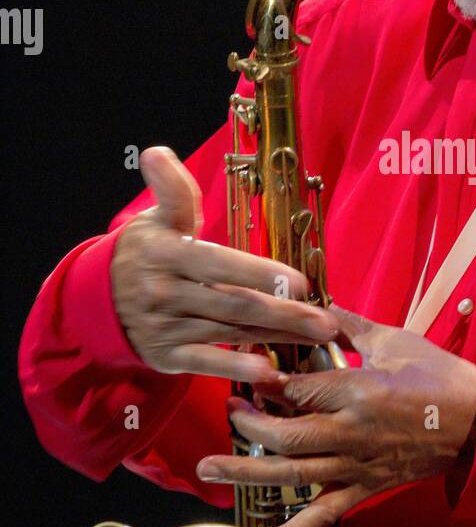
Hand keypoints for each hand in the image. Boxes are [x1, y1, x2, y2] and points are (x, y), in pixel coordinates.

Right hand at [110, 146, 337, 382]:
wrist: (99, 299)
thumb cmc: (146, 251)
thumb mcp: (156, 217)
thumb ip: (171, 190)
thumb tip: (158, 153)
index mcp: (168, 253)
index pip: (220, 264)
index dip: (260, 274)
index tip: (301, 283)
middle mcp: (166, 292)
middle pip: (235, 304)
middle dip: (284, 314)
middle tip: (326, 322)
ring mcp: (166, 327)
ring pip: (230, 333)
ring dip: (276, 338)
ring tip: (315, 339)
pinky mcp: (166, 356)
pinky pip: (207, 363)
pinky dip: (238, 368)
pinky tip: (270, 373)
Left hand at [196, 304, 475, 526]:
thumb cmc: (438, 376)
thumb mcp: (393, 340)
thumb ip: (347, 325)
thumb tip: (314, 306)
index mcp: (358, 392)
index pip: (295, 390)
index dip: (265, 381)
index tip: (249, 370)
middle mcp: (350, 433)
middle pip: (284, 434)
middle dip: (248, 423)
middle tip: (230, 409)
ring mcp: (355, 465)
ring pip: (292, 473)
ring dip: (247, 471)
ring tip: (208, 467)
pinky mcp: (364, 487)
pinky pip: (325, 513)